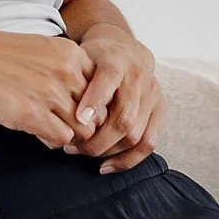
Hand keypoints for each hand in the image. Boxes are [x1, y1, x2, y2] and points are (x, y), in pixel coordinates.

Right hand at [0, 27, 95, 150]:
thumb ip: (62, 68)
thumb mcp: (37, 49)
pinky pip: (62, 139)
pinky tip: (39, 134)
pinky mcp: (33, 115)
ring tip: (54, 133)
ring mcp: (51, 94)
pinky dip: (54, 142)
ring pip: (84, 129)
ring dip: (72, 137)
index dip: (95, 105)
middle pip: (99, 112)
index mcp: (70, 54)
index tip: (80, 112)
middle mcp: (67, 72)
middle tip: (72, 131)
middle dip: (88, 126)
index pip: (103, 89)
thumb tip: (76, 95)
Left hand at [64, 14, 164, 170]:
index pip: (109, 77)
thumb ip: (71, 80)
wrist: (126, 51)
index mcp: (116, 60)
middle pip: (124, 117)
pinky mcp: (160, 110)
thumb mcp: (79, 59)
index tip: (77, 120)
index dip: (94, 100)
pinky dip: (127, 160)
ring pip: (135, 135)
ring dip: (107, 151)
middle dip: (96, 139)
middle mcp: (139, 77)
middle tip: (70, 147)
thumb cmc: (95, 60)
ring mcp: (153, 95)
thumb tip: (58, 113)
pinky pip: (149, 143)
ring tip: (83, 152)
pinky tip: (106, 166)